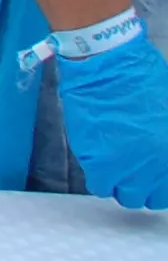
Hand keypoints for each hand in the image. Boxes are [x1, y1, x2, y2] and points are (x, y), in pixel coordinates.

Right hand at [54, 26, 167, 208]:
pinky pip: (101, 187)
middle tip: (135, 169)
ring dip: (123, 184)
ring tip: (116, 165)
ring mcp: (128, 167)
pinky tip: (100, 161)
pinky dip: (101, 179)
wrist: (108, 63)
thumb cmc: (143, 77)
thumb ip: (166, 142)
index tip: (155, 175)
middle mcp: (157, 167)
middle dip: (146, 186)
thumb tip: (160, 154)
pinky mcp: (99, 162)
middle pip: (153, 198)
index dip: (162, 182)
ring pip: (127, 196)